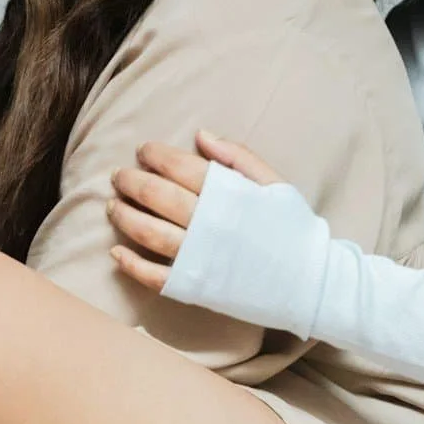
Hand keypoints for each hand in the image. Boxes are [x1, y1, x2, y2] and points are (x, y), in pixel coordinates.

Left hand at [107, 130, 284, 291]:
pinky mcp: (196, 288)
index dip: (155, 156)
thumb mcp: (275, 183)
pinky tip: (115, 252)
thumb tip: (200, 135)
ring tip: (112, 206)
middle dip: (132, 182)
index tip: (142, 150)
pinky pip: (155, 276)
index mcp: (228, 194)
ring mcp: (200, 258)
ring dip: (125, 217)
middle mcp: (209, 224)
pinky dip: (131, 265)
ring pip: (149, 233)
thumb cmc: (293, 229)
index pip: (179, 167)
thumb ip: (238, 157)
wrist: (311, 283)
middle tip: (118, 176)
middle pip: (157, 197)